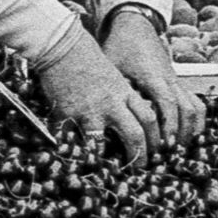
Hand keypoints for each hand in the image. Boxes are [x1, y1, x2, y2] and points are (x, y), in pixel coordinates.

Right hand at [37, 26, 158, 163]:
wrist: (62, 45)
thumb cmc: (87, 57)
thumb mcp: (112, 76)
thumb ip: (120, 96)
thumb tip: (128, 118)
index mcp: (124, 92)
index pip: (149, 119)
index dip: (155, 138)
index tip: (156, 151)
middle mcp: (111, 104)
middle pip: (134, 135)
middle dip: (140, 156)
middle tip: (140, 169)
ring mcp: (88, 111)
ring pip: (102, 144)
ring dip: (104, 161)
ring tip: (105, 172)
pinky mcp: (66, 114)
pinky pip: (69, 139)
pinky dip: (70, 150)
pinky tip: (71, 159)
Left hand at [103, 9, 203, 147]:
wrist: (134, 25)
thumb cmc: (119, 47)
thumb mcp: (112, 67)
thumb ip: (115, 91)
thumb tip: (108, 119)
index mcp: (152, 75)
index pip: (166, 103)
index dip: (166, 126)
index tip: (161, 146)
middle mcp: (169, 79)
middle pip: (185, 109)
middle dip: (180, 134)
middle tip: (168, 155)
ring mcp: (176, 80)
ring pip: (194, 107)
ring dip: (190, 129)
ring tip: (178, 149)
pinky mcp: (178, 82)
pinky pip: (194, 102)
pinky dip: (195, 119)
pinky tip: (186, 135)